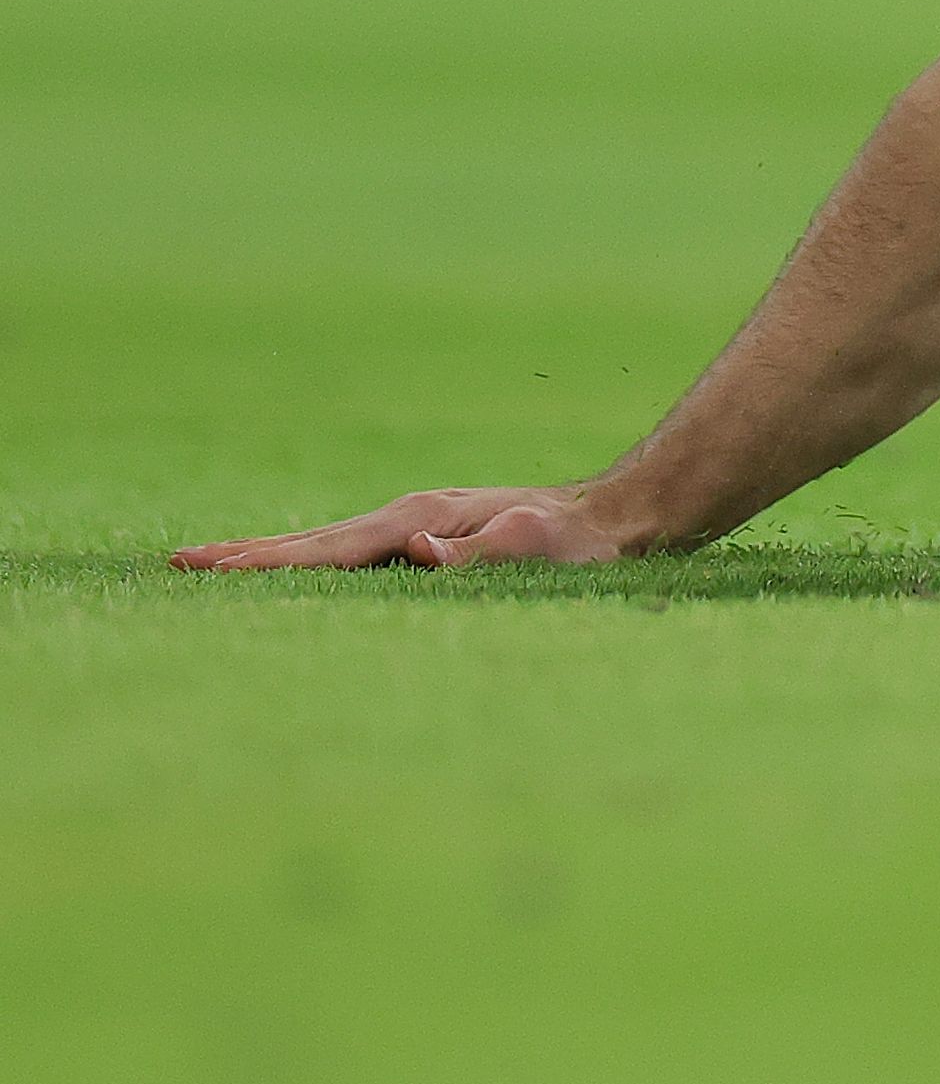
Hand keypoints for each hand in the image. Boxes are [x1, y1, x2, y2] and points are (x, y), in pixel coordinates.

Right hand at [171, 484, 643, 572]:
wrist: (617, 517)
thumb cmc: (580, 545)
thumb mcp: (536, 551)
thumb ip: (478, 553)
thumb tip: (415, 550)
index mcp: (420, 519)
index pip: (328, 548)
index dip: (267, 563)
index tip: (208, 569)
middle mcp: (410, 514)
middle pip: (312, 539)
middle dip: (247, 555)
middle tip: (178, 564)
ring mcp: (418, 521)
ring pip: (327, 542)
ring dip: (271, 554)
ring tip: (213, 564)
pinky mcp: (431, 533)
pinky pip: (354, 550)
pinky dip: (311, 557)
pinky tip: (297, 567)